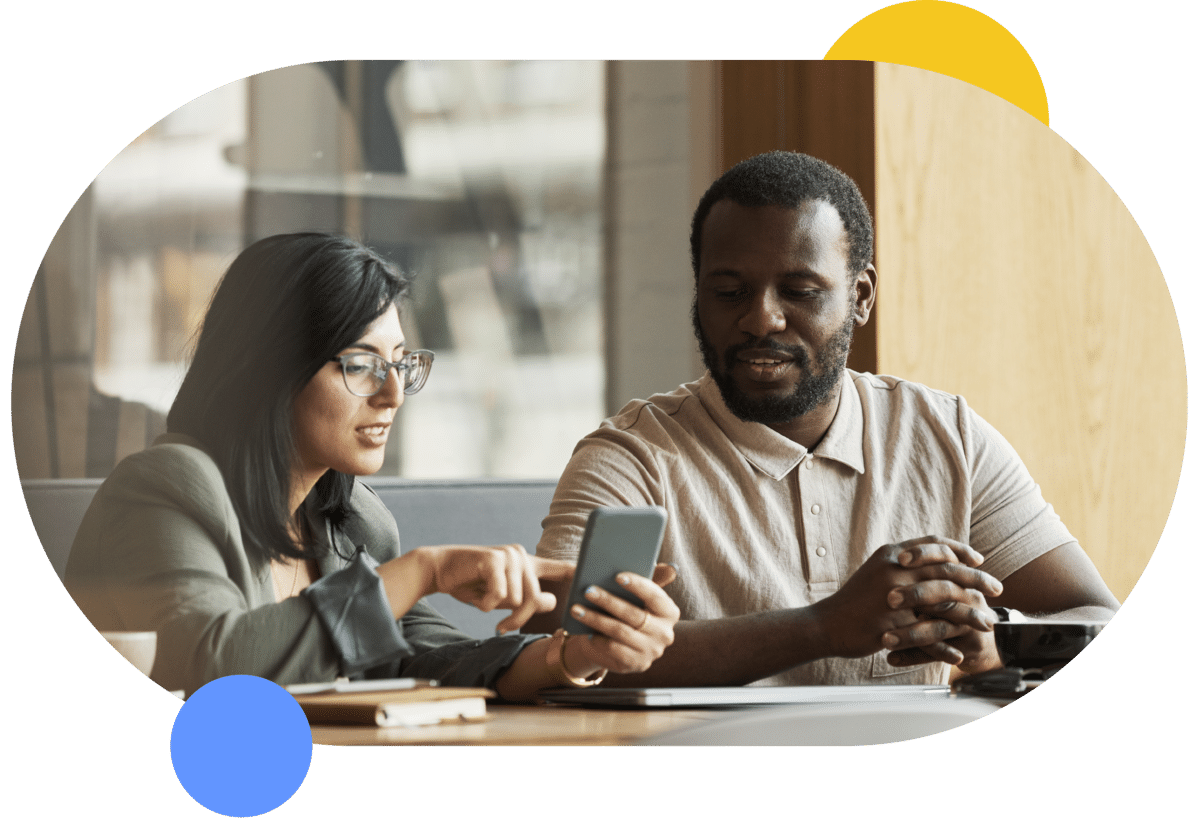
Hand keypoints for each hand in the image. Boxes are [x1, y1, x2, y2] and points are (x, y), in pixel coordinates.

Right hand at [414, 545, 574, 632]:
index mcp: (528, 564)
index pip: (560, 567)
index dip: (579, 573)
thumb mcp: (503, 596)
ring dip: (497, 610)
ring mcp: (509, 555)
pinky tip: (475, 594)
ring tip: (482, 601)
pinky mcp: (494, 559)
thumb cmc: (473, 584)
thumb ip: (527, 599)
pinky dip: (485, 603)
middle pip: (534, 599)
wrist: (440, 569)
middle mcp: (522, 556)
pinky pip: (498, 595)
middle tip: (501, 627)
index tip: (597, 575)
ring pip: (516, 599)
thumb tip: (552, 601)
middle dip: (517, 619)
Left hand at [558, 569, 680, 675]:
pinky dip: (598, 639)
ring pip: (620, 632)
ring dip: (595, 619)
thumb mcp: (635, 598)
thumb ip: (639, 582)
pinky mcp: (636, 664)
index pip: (655, 596)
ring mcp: (651, 651)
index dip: (638, 585)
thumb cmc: (628, 612)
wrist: (620, 644)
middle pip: (634, 614)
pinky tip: (585, 630)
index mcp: (669, 612)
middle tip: (588, 590)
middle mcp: (665, 634)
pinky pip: (614, 649)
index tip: (617, 576)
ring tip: (576, 608)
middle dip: (608, 601)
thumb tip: (641, 562)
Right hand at [812, 536, 1002, 660]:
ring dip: (971, 614)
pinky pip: (927, 636)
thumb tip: (932, 554)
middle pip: (947, 570)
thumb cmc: (854, 599)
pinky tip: (959, 652)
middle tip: (996, 588)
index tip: (979, 559)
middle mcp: (894, 571)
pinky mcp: (892, 625)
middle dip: (977, 579)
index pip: (934, 544)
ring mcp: (894, 598)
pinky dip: (946, 646)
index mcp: (891, 554)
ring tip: (987, 624)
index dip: (960, 550)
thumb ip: (902, 560)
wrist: (826, 623)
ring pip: (944, 603)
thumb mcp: (876, 569)